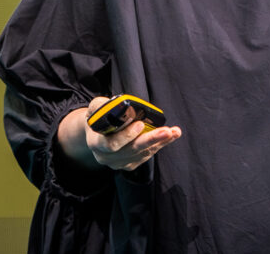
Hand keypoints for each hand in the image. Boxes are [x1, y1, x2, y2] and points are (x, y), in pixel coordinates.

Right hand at [58, 97, 181, 171]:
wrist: (97, 133)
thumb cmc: (98, 118)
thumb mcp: (95, 108)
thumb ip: (101, 106)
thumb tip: (118, 105)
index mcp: (96, 144)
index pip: (111, 144)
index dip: (126, 136)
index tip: (140, 124)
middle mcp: (107, 157)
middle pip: (132, 150)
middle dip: (151, 140)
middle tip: (166, 131)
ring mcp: (119, 163)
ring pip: (142, 153)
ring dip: (160, 142)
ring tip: (174, 132)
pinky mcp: (130, 164)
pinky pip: (147, 155)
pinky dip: (160, 145)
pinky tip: (171, 136)